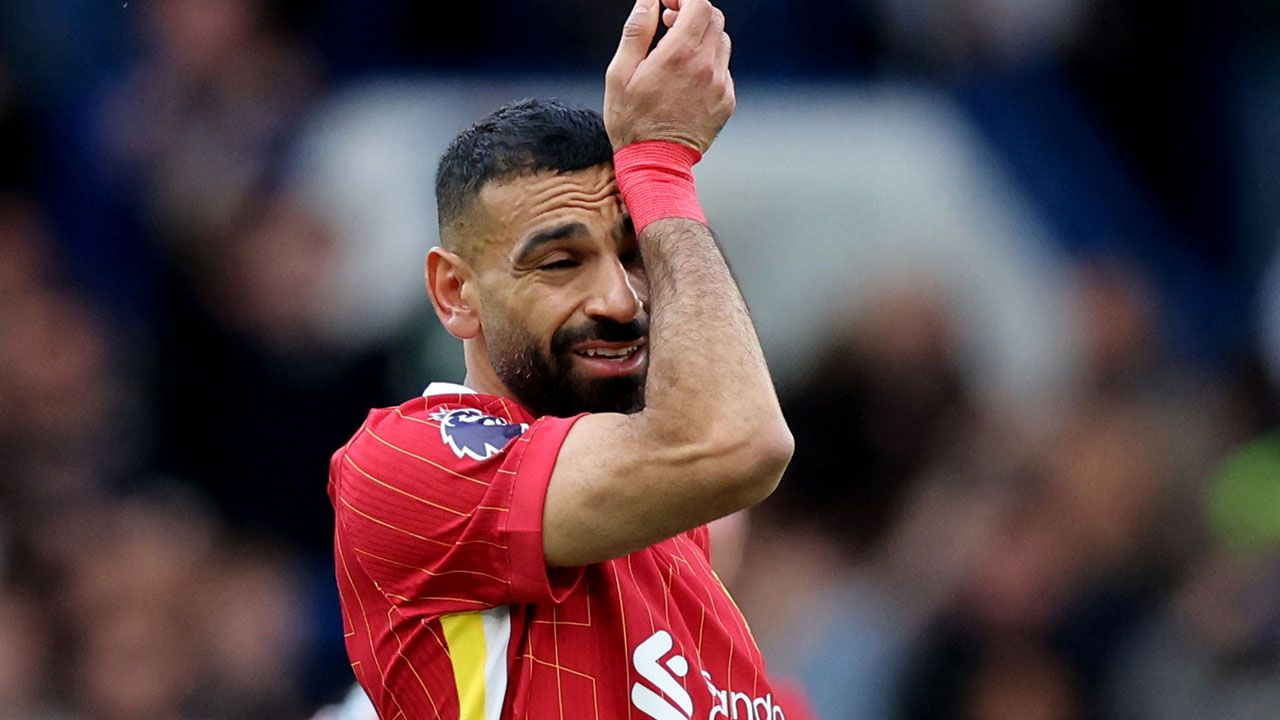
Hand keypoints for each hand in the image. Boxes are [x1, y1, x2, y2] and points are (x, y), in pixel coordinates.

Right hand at [604, 0, 734, 152]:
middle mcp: (706, 67)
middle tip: (669, 21)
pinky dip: (708, 63)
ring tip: (677, 51)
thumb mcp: (620, 73)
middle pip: (714, 18)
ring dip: (702, 37)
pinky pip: (724, 69)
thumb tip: (648, 0)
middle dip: (692, 12)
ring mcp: (720, 85)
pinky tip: (687, 78)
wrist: (654, 163)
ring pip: (722, 42)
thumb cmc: (631, 120)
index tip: (668, 1)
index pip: (699, 4)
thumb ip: (637, 31)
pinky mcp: (726, 102)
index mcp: (679, 55)